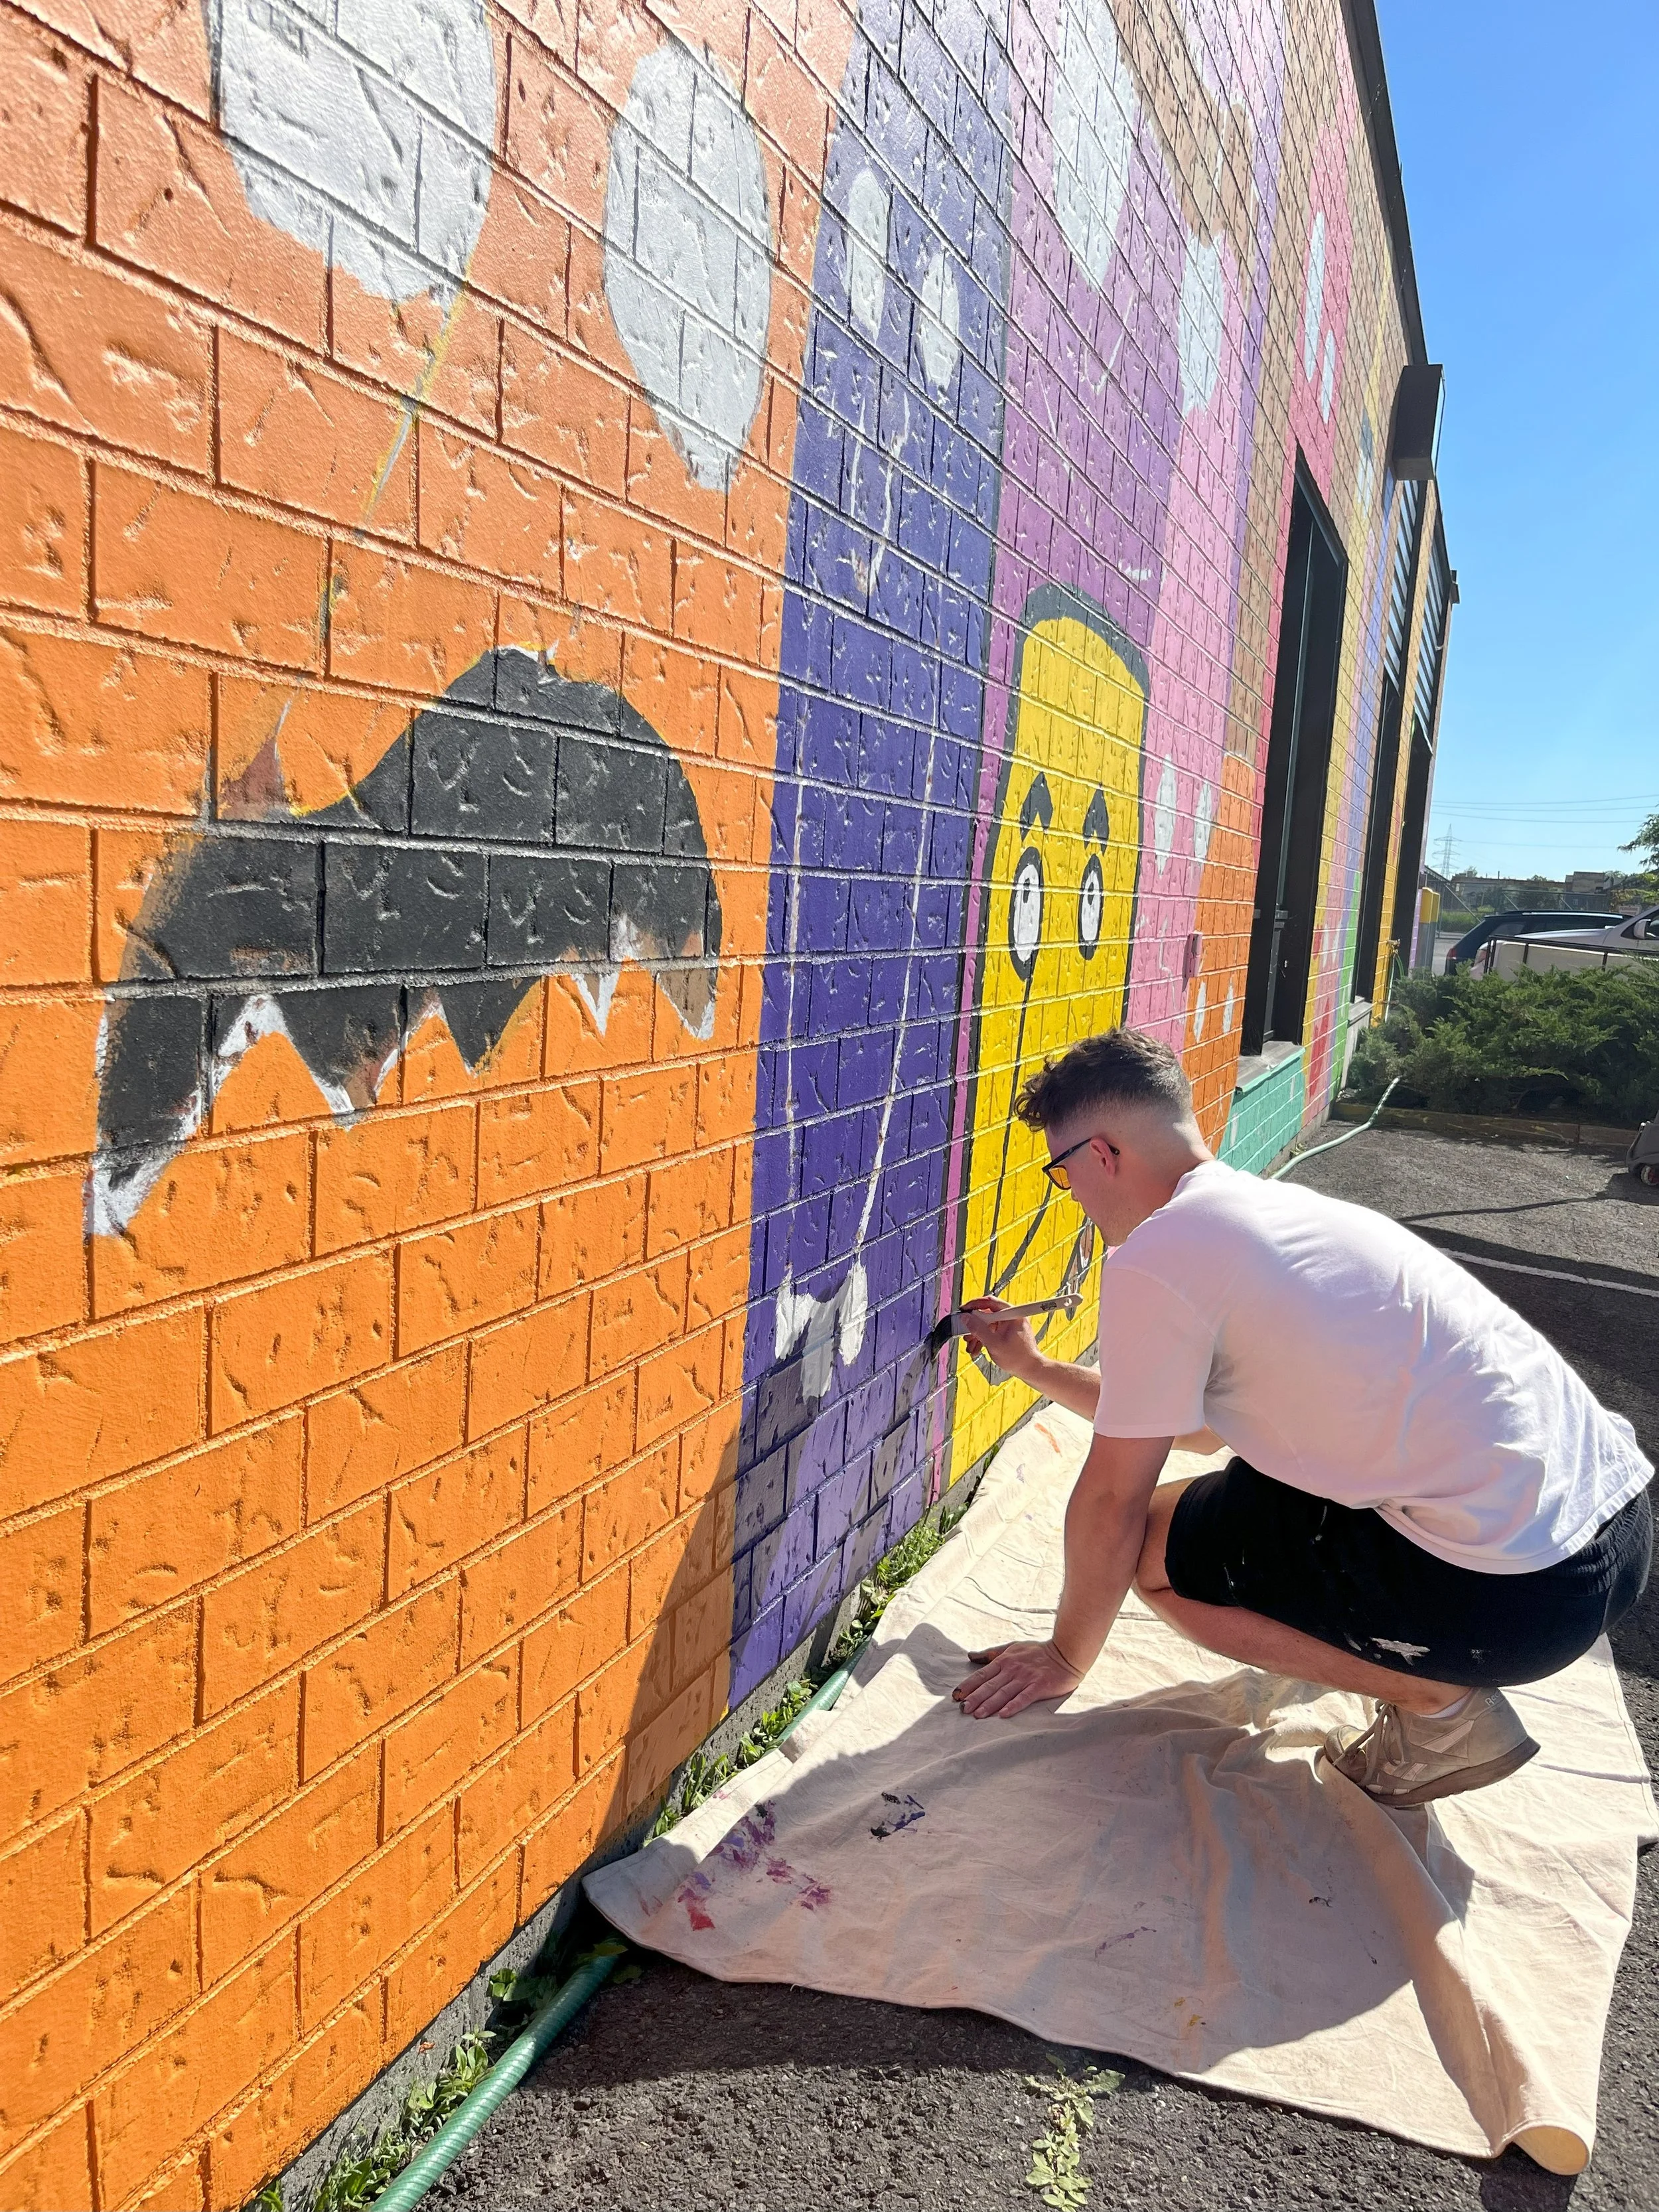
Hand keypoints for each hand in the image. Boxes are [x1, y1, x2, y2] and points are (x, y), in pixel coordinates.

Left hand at [952, 1639, 1083, 1718]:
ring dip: (990, 1704)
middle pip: (990, 1686)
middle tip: (962, 1709)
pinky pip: (1024, 1698)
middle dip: (975, 1698)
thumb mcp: (1012, 1647)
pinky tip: (1003, 1715)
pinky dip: (1013, 1706)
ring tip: (977, 1715)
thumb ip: (991, 1653)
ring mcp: (1026, 1678)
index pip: (982, 1675)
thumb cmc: (1038, 1652)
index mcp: (1005, 1660)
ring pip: (1004, 1693)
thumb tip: (970, 1656)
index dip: (968, 1685)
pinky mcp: (1039, 1686)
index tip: (956, 1696)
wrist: (1066, 1653)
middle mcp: (1013, 1669)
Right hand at [962, 1297, 1040, 1381]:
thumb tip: (966, 1318)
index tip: (963, 1311)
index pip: (989, 1302)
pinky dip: (984, 1339)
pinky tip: (978, 1348)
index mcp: (1011, 1314)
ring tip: (971, 1346)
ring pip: (988, 1325)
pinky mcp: (1008, 1333)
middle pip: (987, 1315)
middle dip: (974, 1326)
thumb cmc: (1018, 1358)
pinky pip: (993, 1331)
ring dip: (977, 1335)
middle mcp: (1011, 1316)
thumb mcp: (993, 1343)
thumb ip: (978, 1329)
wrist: (1031, 1370)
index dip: (974, 1305)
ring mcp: (1010, 1325)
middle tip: (965, 1334)